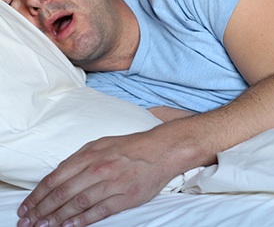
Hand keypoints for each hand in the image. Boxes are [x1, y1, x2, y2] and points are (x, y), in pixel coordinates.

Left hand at [17, 130, 176, 226]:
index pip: (56, 177)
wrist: (159, 150)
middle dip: (42, 210)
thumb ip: (80, 157)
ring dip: (57, 218)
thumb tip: (59, 172)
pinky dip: (81, 221)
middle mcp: (99, 168)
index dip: (38, 194)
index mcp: (91, 154)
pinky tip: (69, 226)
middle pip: (63, 193)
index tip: (27, 207)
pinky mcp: (125, 197)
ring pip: (78, 204)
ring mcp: (112, 183)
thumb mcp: (102, 143)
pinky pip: (98, 211)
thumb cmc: (130, 147)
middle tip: (28, 222)